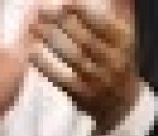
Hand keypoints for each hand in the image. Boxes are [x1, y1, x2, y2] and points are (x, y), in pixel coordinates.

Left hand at [29, 0, 141, 134]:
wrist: (122, 103)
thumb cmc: (116, 57)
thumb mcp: (122, 33)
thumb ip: (118, 8)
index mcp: (125, 43)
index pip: (103, 23)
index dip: (82, 10)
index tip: (63, 2)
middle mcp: (116, 62)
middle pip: (85, 38)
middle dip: (61, 23)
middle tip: (39, 10)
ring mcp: (101, 82)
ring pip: (72, 57)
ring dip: (50, 40)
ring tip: (32, 27)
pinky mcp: (85, 98)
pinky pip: (62, 78)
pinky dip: (45, 64)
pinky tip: (32, 52)